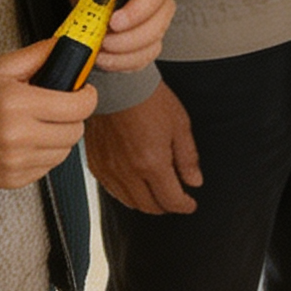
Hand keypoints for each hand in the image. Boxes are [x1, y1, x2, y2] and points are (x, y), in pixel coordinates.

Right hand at [0, 41, 96, 186]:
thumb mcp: (0, 67)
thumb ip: (38, 55)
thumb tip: (66, 46)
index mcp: (18, 104)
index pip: (78, 106)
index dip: (87, 96)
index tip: (83, 91)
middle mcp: (20, 137)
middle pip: (75, 131)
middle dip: (73, 116)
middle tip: (60, 106)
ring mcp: (18, 162)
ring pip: (65, 151)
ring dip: (61, 136)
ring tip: (41, 123)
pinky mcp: (15, 179)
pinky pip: (49, 167)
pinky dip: (46, 153)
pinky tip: (29, 140)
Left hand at [62, 0, 176, 75]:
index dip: (139, 9)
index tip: (115, 21)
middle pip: (158, 23)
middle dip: (128, 39)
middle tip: (103, 39)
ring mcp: (155, 21)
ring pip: (152, 45)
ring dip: (123, 55)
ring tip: (99, 49)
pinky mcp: (145, 41)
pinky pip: (142, 59)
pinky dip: (122, 64)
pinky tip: (104, 58)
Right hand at [84, 80, 202, 214]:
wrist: (118, 83)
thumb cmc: (148, 98)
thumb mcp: (180, 125)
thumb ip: (188, 158)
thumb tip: (195, 180)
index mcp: (152, 163)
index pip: (171, 200)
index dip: (185, 206)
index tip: (190, 204)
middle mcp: (129, 172)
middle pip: (150, 207)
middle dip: (166, 206)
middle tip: (174, 199)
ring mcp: (110, 169)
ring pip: (129, 203)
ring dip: (146, 203)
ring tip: (156, 194)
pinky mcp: (96, 164)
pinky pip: (111, 190)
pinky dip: (125, 193)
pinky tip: (133, 184)